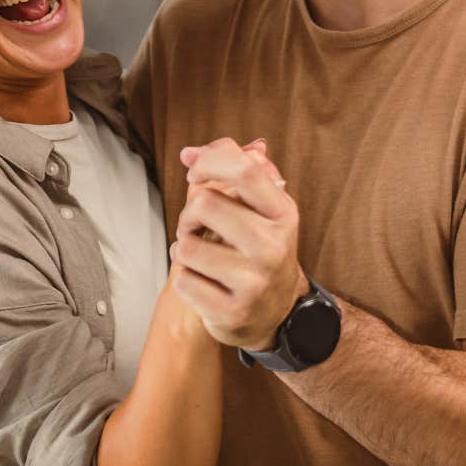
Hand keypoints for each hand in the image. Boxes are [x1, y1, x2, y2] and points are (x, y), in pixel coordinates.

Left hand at [170, 138, 308, 349]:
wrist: (275, 313)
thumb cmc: (258, 250)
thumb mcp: (259, 209)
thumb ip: (231, 172)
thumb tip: (190, 152)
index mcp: (283, 214)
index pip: (244, 169)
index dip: (209, 162)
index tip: (195, 172)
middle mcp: (273, 247)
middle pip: (204, 204)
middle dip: (189, 214)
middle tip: (196, 227)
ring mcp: (254, 282)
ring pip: (186, 246)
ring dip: (183, 248)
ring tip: (200, 257)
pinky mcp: (232, 312)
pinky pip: (182, 281)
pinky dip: (184, 279)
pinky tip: (204, 282)